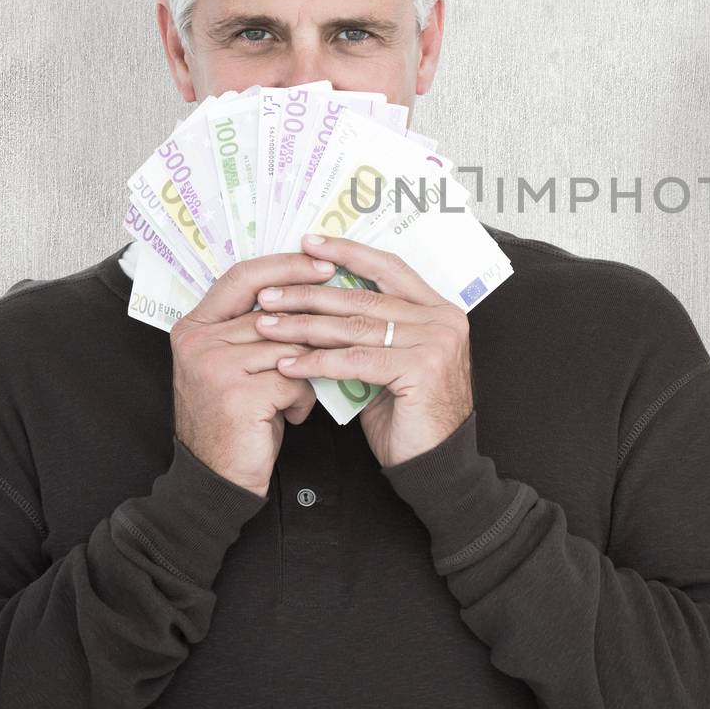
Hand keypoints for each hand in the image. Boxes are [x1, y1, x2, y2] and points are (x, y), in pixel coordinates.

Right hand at [169, 252, 329, 496]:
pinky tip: (291, 416)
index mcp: (194, 326)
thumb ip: (258, 329)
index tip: (325, 265)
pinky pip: (294, 380)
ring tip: (297, 395)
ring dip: (307, 373)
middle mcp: (197, 341)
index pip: (244, 276)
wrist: (219, 479)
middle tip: (341, 333)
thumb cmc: (239, 419)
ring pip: (290, 347)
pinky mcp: (237, 395)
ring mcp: (213, 366)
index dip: (287, 266)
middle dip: (312, 330)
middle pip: (275, 313)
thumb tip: (311, 288)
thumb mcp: (239, 366)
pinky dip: (302, 399)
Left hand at [253, 233, 474, 468]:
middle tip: (269, 293)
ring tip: (268, 325)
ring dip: (305, 326)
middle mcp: (441, 319)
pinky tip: (289, 363)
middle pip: (365, 296)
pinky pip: (356, 359)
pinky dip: (318, 362)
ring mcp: (435, 341)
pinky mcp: (421, 367)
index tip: (308, 244)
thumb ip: (367, 334)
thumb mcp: (388, 364)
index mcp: (437, 309)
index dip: (347, 253)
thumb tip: (318, 307)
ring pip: (355, 326)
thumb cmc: (409, 416)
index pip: (389, 268)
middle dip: (310, 293)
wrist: (434, 465)